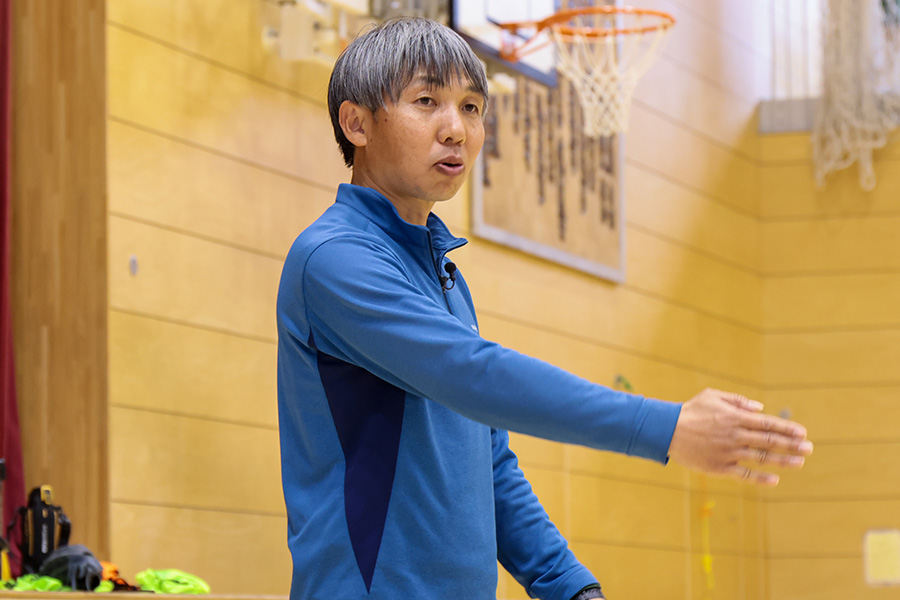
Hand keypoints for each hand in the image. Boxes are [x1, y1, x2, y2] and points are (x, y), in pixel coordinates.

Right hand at [667, 388, 812, 485]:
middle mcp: (735, 435)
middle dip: (792, 444)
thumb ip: (738, 401)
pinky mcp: (719, 467)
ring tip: (800, 463)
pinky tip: (775, 480)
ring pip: (761, 457)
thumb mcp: (712, 396)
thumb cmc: (690, 411)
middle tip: (809, 448)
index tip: (803, 433)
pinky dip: (760, 478)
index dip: (787, 428)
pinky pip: (743, 474)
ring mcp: (728, 452)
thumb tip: (760, 408)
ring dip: (783, 461)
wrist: (666, 430)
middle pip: (769, 440)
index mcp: (735, 417)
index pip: (768, 423)